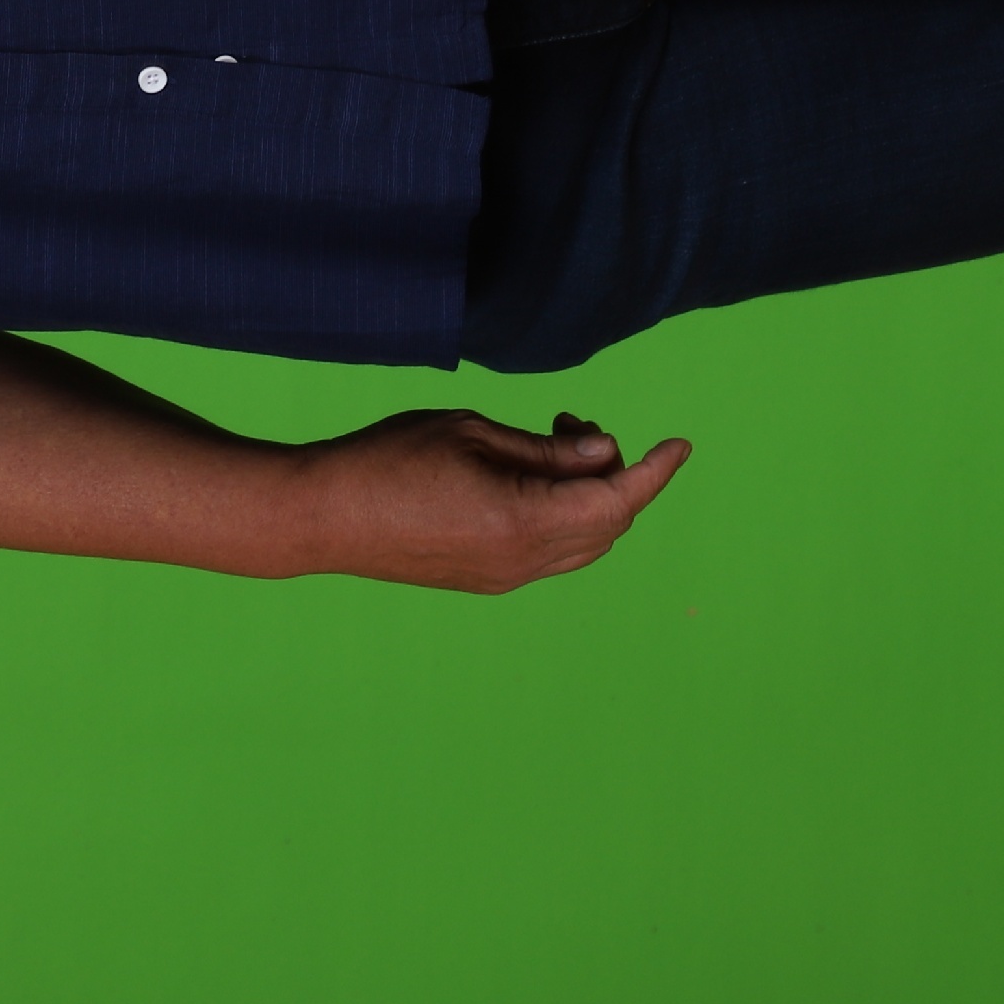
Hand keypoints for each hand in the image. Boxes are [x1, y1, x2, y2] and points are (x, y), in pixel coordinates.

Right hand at [289, 408, 690, 592]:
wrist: (324, 516)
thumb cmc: (388, 460)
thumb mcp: (472, 433)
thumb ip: (545, 449)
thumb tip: (603, 452)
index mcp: (523, 521)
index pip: (617, 500)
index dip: (655, 470)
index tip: (680, 444)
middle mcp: (524, 561)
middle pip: (608, 526)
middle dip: (612, 473)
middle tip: (573, 424)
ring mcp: (505, 577)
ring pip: (584, 545)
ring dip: (588, 498)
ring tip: (550, 445)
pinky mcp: (485, 579)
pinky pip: (551, 554)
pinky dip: (562, 517)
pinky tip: (527, 481)